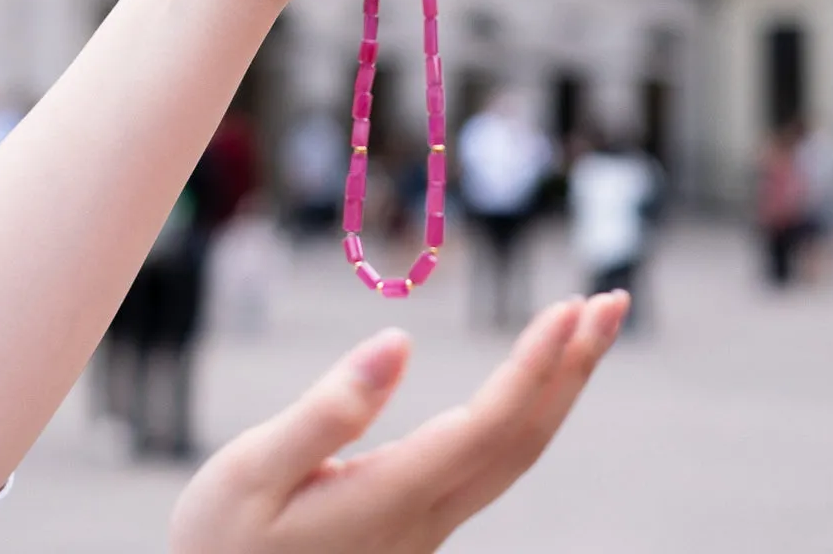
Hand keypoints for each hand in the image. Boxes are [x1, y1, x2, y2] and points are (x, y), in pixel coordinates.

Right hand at [170, 291, 628, 553]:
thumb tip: (397, 342)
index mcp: (390, 497)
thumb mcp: (254, 470)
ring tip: (585, 328)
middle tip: (612, 303)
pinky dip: (526, 407)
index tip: (570, 309)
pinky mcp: (418, 521)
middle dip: (575, 367)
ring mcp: (429, 523)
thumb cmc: (220, 541)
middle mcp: (427, 515)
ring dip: (560, 386)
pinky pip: (494, 459)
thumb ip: (328, 412)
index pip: (488, 427)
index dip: (536, 366)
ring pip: (517, 452)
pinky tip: (530, 380)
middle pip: (525, 439)